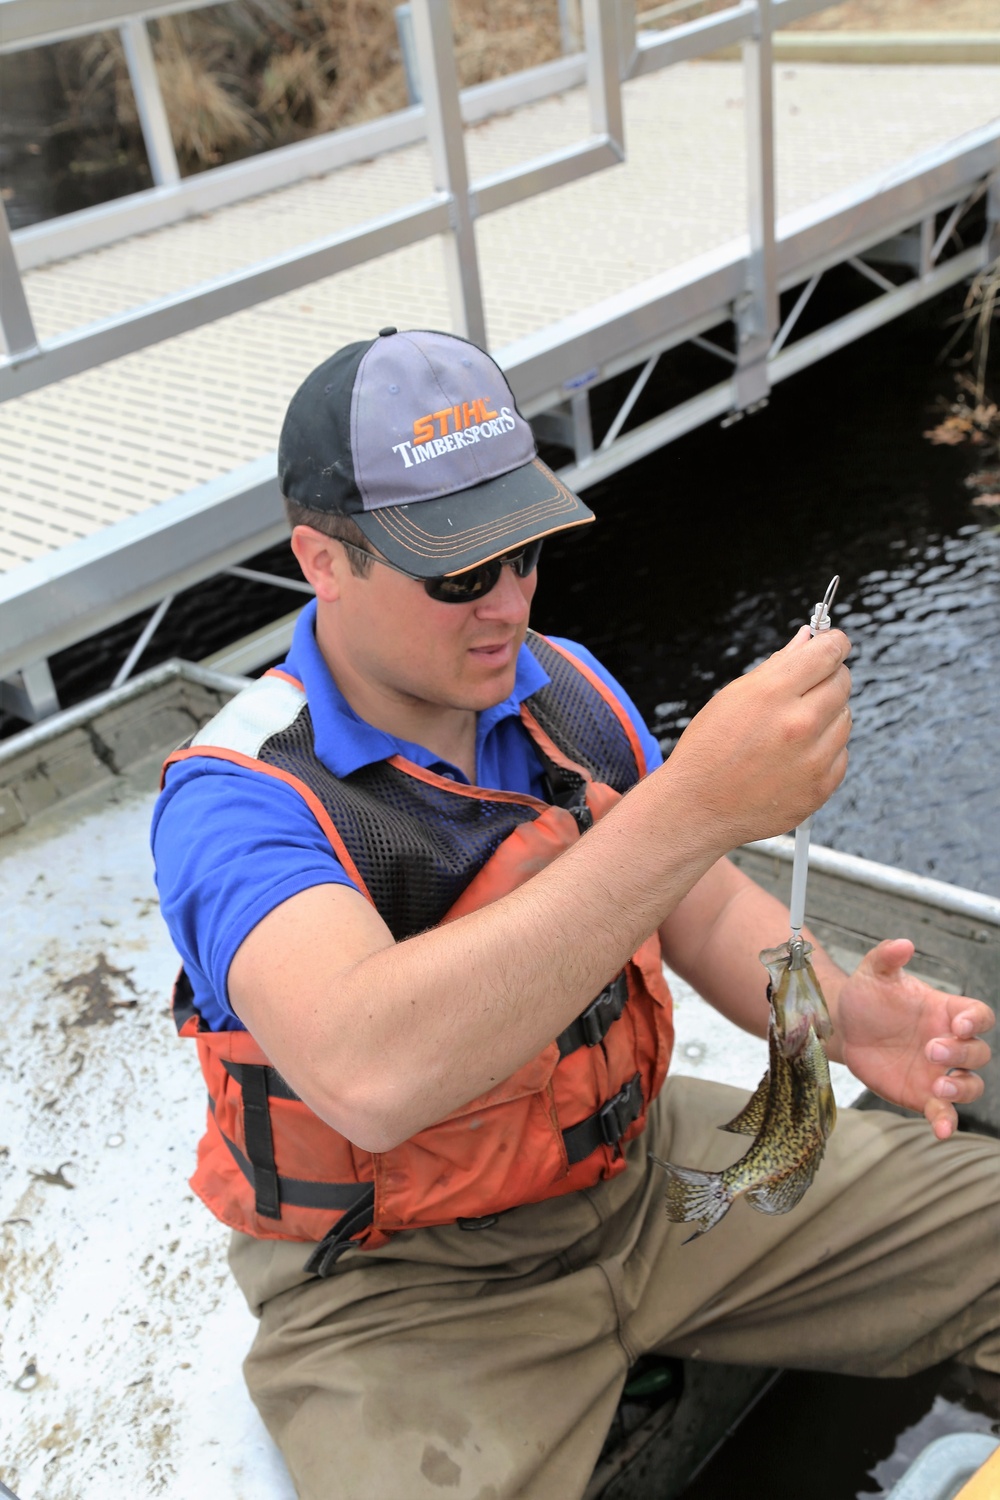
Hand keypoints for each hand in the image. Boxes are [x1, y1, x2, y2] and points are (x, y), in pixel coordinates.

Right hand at [666, 626, 852, 847]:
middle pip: (843, 682)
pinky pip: (841, 753)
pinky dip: (825, 749)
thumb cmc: (708, 751)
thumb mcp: (732, 697)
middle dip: (828, 678)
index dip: (834, 643)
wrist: (697, 808)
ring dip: (827, 716)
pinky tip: (794, 756)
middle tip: (806, 689)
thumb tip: (807, 640)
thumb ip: (776, 666)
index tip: (834, 644)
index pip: (828, 652)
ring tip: (791, 730)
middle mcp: (800, 724)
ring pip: (845, 717)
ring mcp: (814, 759)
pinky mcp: (822, 787)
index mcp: (773, 694)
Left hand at [832, 939, 994, 1138]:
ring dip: (963, 1088)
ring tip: (940, 1086)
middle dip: (962, 1053)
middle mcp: (949, 1043)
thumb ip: (887, 957)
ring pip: (971, 1085)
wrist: (844, 1028)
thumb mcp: (873, 973)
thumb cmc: (866, 997)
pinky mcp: (923, 1096)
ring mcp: (939, 1072)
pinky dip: (947, 1121)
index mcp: (945, 1012)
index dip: (975, 1021)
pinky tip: (941, 1129)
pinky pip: (945, 1112)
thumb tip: (903, 944)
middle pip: (978, 1052)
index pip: (978, 1016)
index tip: (958, 1025)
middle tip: (931, 1049)